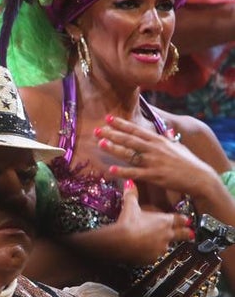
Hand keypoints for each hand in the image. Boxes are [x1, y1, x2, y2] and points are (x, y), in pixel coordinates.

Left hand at [96, 115, 215, 197]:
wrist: (201, 178)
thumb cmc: (189, 162)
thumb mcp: (178, 146)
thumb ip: (169, 138)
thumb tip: (167, 130)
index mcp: (158, 140)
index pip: (136, 130)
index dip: (121, 124)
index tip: (108, 118)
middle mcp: (154, 149)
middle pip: (129, 140)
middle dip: (112, 134)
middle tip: (97, 130)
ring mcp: (153, 162)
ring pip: (130, 154)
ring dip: (114, 149)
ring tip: (100, 143)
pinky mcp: (154, 176)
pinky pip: (135, 173)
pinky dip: (123, 172)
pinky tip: (111, 170)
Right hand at [110, 179, 192, 264]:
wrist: (120, 242)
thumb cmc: (128, 224)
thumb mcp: (130, 206)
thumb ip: (132, 194)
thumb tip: (129, 183)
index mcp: (163, 221)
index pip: (180, 219)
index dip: (184, 219)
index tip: (187, 220)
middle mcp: (166, 235)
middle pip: (182, 234)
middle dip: (186, 233)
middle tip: (190, 234)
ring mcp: (161, 248)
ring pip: (168, 245)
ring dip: (165, 243)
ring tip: (159, 243)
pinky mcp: (154, 258)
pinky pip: (155, 255)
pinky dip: (151, 253)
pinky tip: (144, 250)